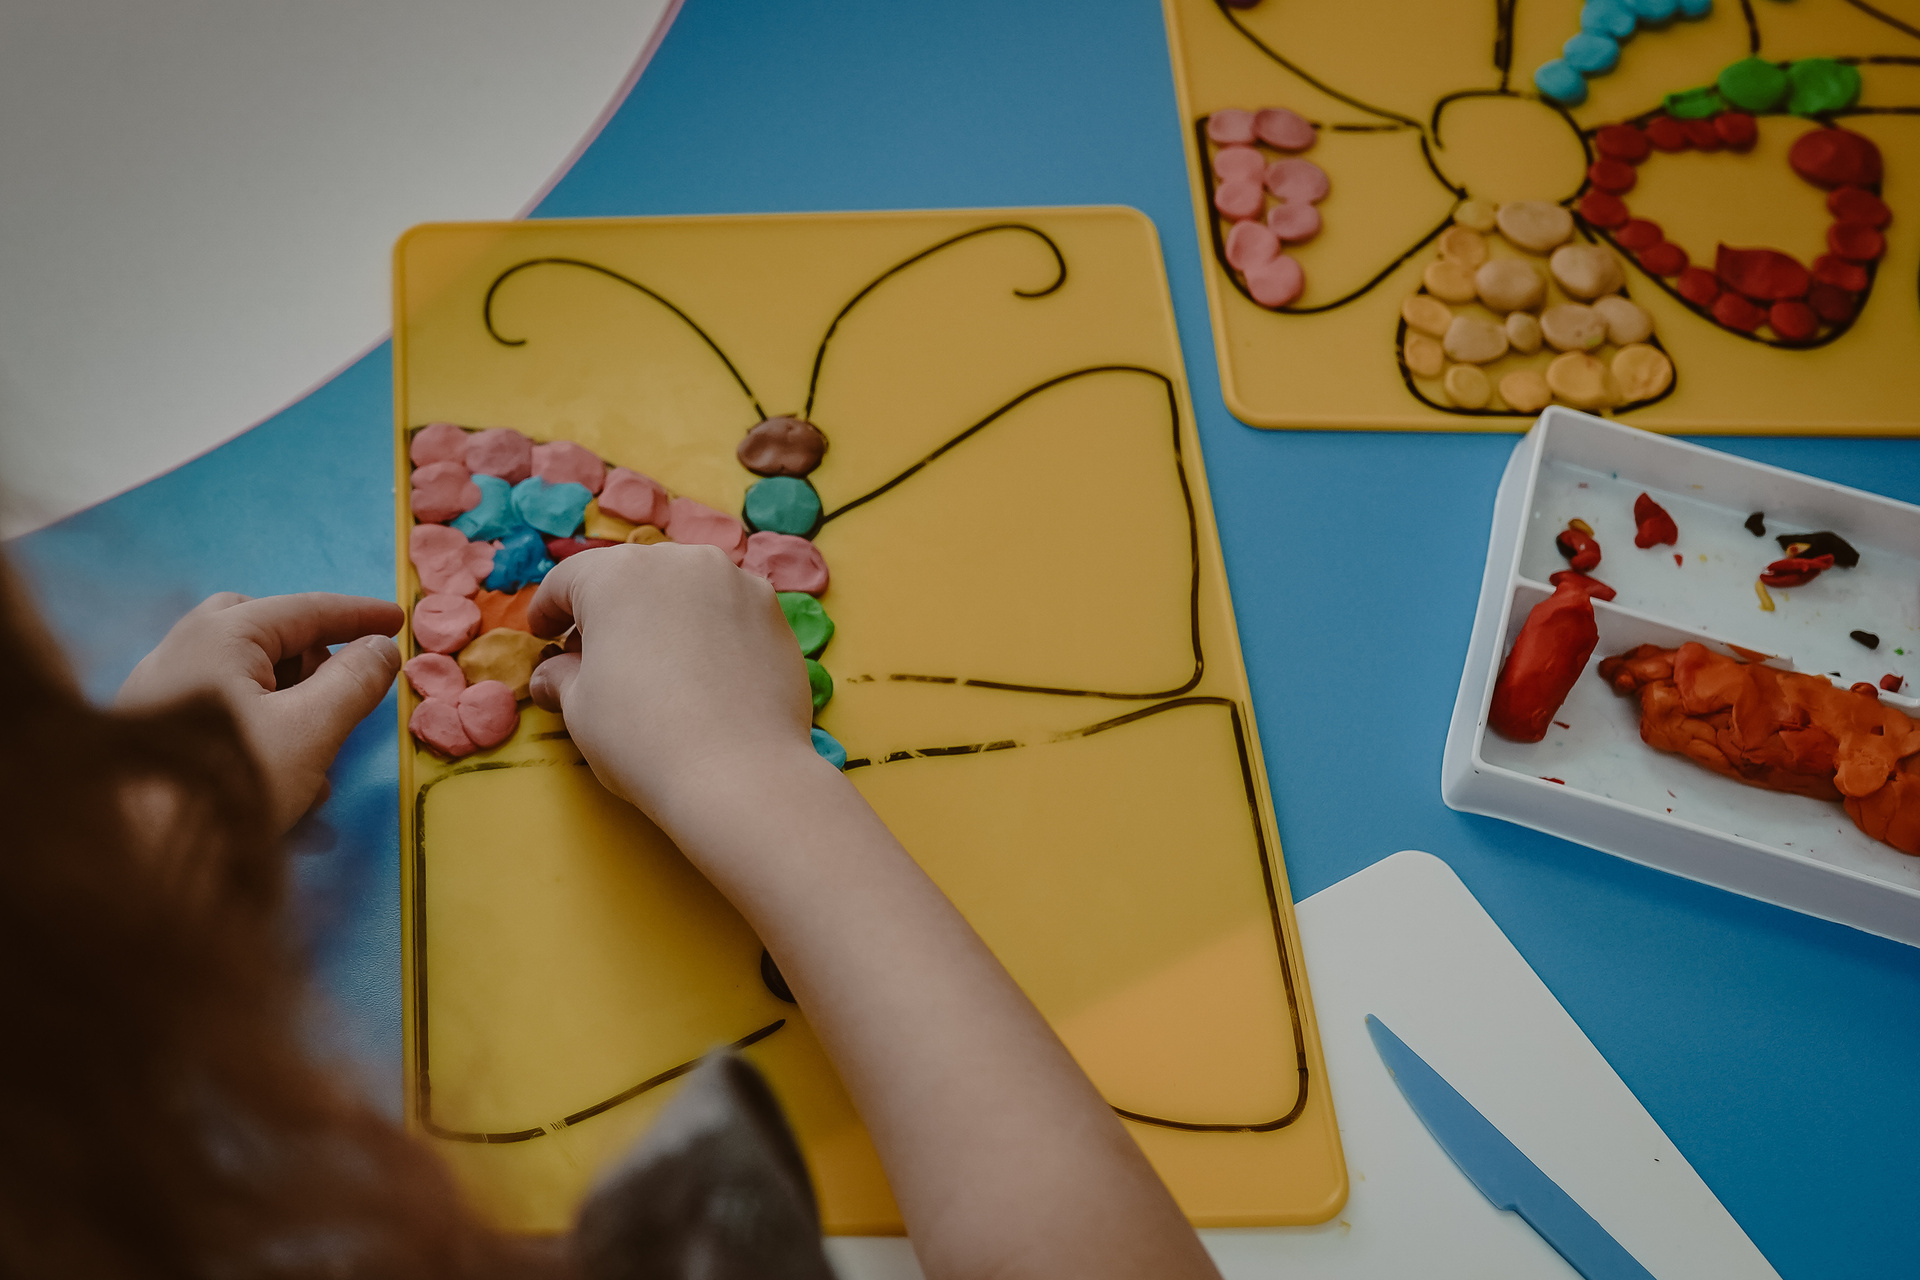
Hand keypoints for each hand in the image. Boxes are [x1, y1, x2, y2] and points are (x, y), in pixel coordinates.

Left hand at [117, 592, 403, 831]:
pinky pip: (222, 709)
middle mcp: (181, 648)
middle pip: (265, 631)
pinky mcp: (154, 731)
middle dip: (313, 658)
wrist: (135, 858)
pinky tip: (284, 781)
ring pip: (244, 674)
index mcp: (221, 636)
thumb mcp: (311, 731)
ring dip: (292, 703)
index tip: (399, 621)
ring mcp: (160, 689)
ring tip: (319, 758)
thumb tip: (381, 648)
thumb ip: (354, 682)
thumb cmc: (229, 786)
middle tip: (345, 688)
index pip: (306, 609)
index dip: (359, 615)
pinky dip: (263, 728)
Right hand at [527, 543, 818, 825]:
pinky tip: (705, 672)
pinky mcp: (773, 613)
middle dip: (608, 612)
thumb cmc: (642, 738)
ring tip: (655, 662)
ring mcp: (736, 582)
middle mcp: (680, 561)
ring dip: (664, 616)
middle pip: (631, 577)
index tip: (544, 635)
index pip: (569, 581)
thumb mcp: (581, 707)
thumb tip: (553, 675)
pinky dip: (709, 631)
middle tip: (594, 655)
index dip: (549, 610)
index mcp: (618, 573)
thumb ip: (562, 677)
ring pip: (685, 589)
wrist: (738, 773)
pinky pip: (727, 611)